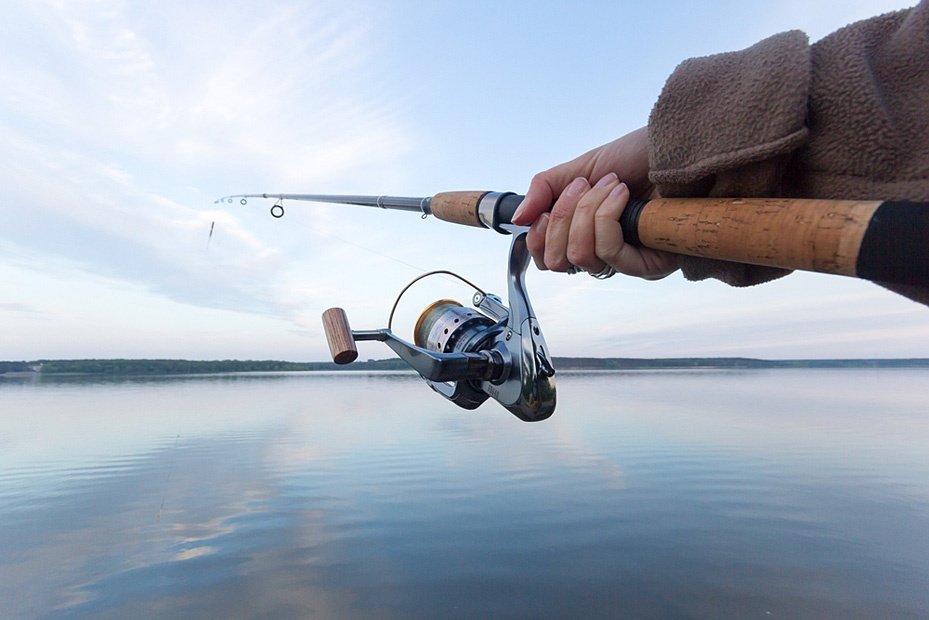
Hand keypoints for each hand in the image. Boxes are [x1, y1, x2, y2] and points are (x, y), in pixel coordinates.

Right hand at [511, 127, 678, 279]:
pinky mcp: (649, 264)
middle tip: (585, 187)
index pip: (548, 260)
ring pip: (581, 256)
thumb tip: (517, 220)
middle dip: (564, 218)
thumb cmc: (639, 157)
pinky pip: (608, 251)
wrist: (678, 148)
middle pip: (559, 261)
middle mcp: (605, 253)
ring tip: (612, 185)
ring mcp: (628, 261)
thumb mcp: (581, 168)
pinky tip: (622, 195)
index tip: (549, 208)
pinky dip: (607, 217)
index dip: (539, 238)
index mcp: (586, 235)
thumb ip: (544, 190)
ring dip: (589, 212)